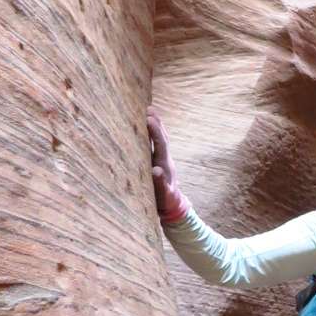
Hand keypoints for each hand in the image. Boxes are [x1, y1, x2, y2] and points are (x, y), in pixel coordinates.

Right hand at [147, 107, 186, 221]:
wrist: (171, 206)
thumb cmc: (166, 202)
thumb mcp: (164, 196)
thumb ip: (161, 184)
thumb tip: (156, 170)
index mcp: (165, 165)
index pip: (161, 144)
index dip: (155, 131)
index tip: (149, 119)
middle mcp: (164, 159)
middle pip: (162, 137)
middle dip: (156, 123)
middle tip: (148, 109)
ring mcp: (161, 160)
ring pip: (159, 140)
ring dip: (155, 126)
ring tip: (148, 112)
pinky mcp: (157, 162)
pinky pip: (154, 145)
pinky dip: (150, 135)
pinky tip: (144, 128)